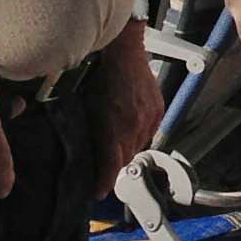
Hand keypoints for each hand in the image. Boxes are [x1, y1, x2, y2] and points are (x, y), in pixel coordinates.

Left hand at [92, 23, 164, 193]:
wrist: (121, 48)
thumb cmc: (95, 72)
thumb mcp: (84, 106)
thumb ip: (88, 131)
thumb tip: (83, 147)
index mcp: (112, 129)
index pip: (111, 167)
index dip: (104, 183)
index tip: (98, 192)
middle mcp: (133, 127)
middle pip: (125, 159)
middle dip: (114, 166)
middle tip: (104, 168)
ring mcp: (148, 118)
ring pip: (139, 145)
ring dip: (127, 148)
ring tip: (116, 145)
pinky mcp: (157, 109)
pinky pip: (149, 131)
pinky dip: (139, 133)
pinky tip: (130, 127)